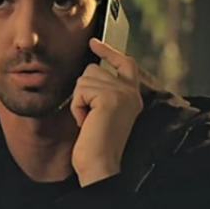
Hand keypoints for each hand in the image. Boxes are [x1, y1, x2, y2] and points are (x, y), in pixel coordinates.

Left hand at [70, 38, 142, 186]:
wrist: (100, 165)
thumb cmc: (95, 145)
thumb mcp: (102, 112)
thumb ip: (102, 92)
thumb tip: (90, 68)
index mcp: (132, 96)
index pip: (125, 63)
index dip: (109, 51)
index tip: (93, 43)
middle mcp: (130, 92)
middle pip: (93, 70)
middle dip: (83, 93)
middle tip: (90, 118)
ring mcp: (122, 93)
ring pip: (84, 79)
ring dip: (79, 101)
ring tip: (89, 121)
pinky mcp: (110, 97)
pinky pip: (80, 91)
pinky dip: (77, 108)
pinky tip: (86, 123)